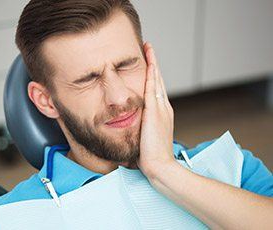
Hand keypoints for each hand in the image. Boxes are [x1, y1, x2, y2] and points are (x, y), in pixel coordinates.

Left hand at [137, 42, 175, 178]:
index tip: (149, 63)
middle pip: (159, 80)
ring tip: (149, 48)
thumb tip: (131, 125)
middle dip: (154, 63)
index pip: (157, 89)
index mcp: (162, 114)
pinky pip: (153, 88)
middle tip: (149, 48)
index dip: (153, 75)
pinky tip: (149, 63)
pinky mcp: (155, 112)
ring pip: (157, 80)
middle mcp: (164, 108)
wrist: (160, 166)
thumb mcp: (146, 137)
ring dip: (153, 63)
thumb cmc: (151, 156)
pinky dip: (152, 74)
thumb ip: (142, 127)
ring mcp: (161, 109)